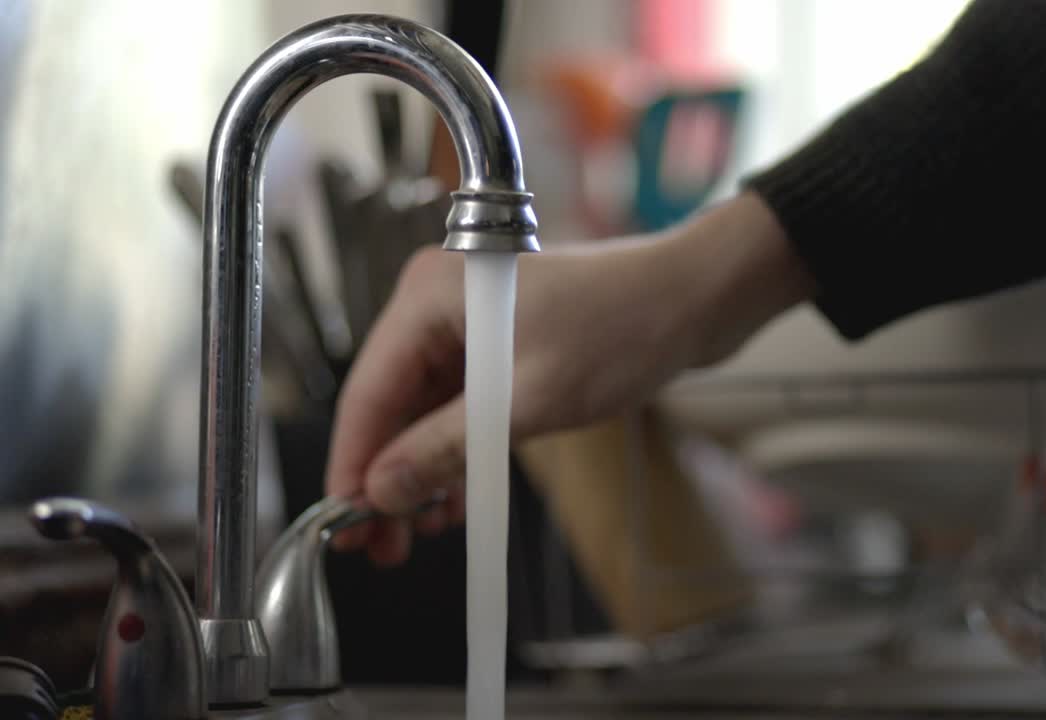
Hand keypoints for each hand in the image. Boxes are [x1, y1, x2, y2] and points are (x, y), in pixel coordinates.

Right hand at [325, 192, 812, 563]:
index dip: (352, 464)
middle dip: (384, 476)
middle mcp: (439, 303)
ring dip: (419, 471)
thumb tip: (383, 490)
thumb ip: (447, 447)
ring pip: (420, 410)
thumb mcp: (528, 401)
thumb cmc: (622, 329)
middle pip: (389, 403)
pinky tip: (454, 499)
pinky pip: (457, 404)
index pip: (367, 392)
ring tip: (417, 533)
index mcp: (430, 297)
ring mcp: (468, 323)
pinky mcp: (498, 343)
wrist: (692, 298)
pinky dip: (453, 451)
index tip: (343, 524)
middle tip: (377, 546)